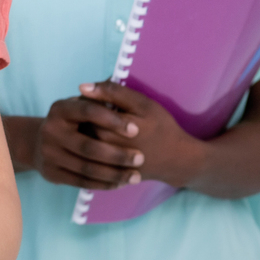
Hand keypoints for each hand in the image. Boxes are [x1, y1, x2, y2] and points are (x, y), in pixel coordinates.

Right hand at [12, 91, 144, 189]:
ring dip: (114, 173)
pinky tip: (120, 183)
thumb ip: (99, 95)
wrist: (40, 144)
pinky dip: (103, 184)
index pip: (88, 112)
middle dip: (117, 154)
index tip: (136, 130)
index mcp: (59, 109)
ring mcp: (48, 153)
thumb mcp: (81, 104)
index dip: (113, 121)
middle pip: (88, 146)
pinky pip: (82, 182)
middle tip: (140, 158)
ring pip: (87, 168)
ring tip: (136, 176)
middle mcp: (50, 130)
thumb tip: (118, 76)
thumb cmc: (73, 122)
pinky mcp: (51, 173)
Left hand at [79, 81, 205, 187]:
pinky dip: (93, 146)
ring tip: (103, 125)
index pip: (84, 109)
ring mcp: (106, 163)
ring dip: (87, 130)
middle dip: (86, 115)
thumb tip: (82, 86)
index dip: (87, 100)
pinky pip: (90, 157)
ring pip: (84, 141)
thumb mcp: (142, 104)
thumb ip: (113, 92)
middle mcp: (105, 147)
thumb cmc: (160, 127)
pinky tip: (105, 140)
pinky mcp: (108, 173)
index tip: (97, 98)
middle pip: (81, 126)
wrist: (177, 159)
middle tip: (99, 111)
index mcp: (111, 127)